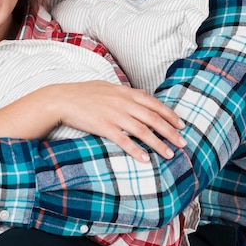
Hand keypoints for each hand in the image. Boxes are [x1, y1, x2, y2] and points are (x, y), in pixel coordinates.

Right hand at [44, 81, 185, 161]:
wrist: (62, 99)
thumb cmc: (84, 93)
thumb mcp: (108, 86)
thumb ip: (128, 91)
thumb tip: (144, 93)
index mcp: (125, 92)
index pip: (154, 104)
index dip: (169, 115)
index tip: (182, 125)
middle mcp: (122, 102)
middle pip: (153, 118)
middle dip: (170, 131)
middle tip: (183, 143)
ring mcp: (113, 115)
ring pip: (142, 130)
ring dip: (158, 144)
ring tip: (170, 154)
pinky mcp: (103, 127)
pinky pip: (123, 140)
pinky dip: (135, 150)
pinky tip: (145, 160)